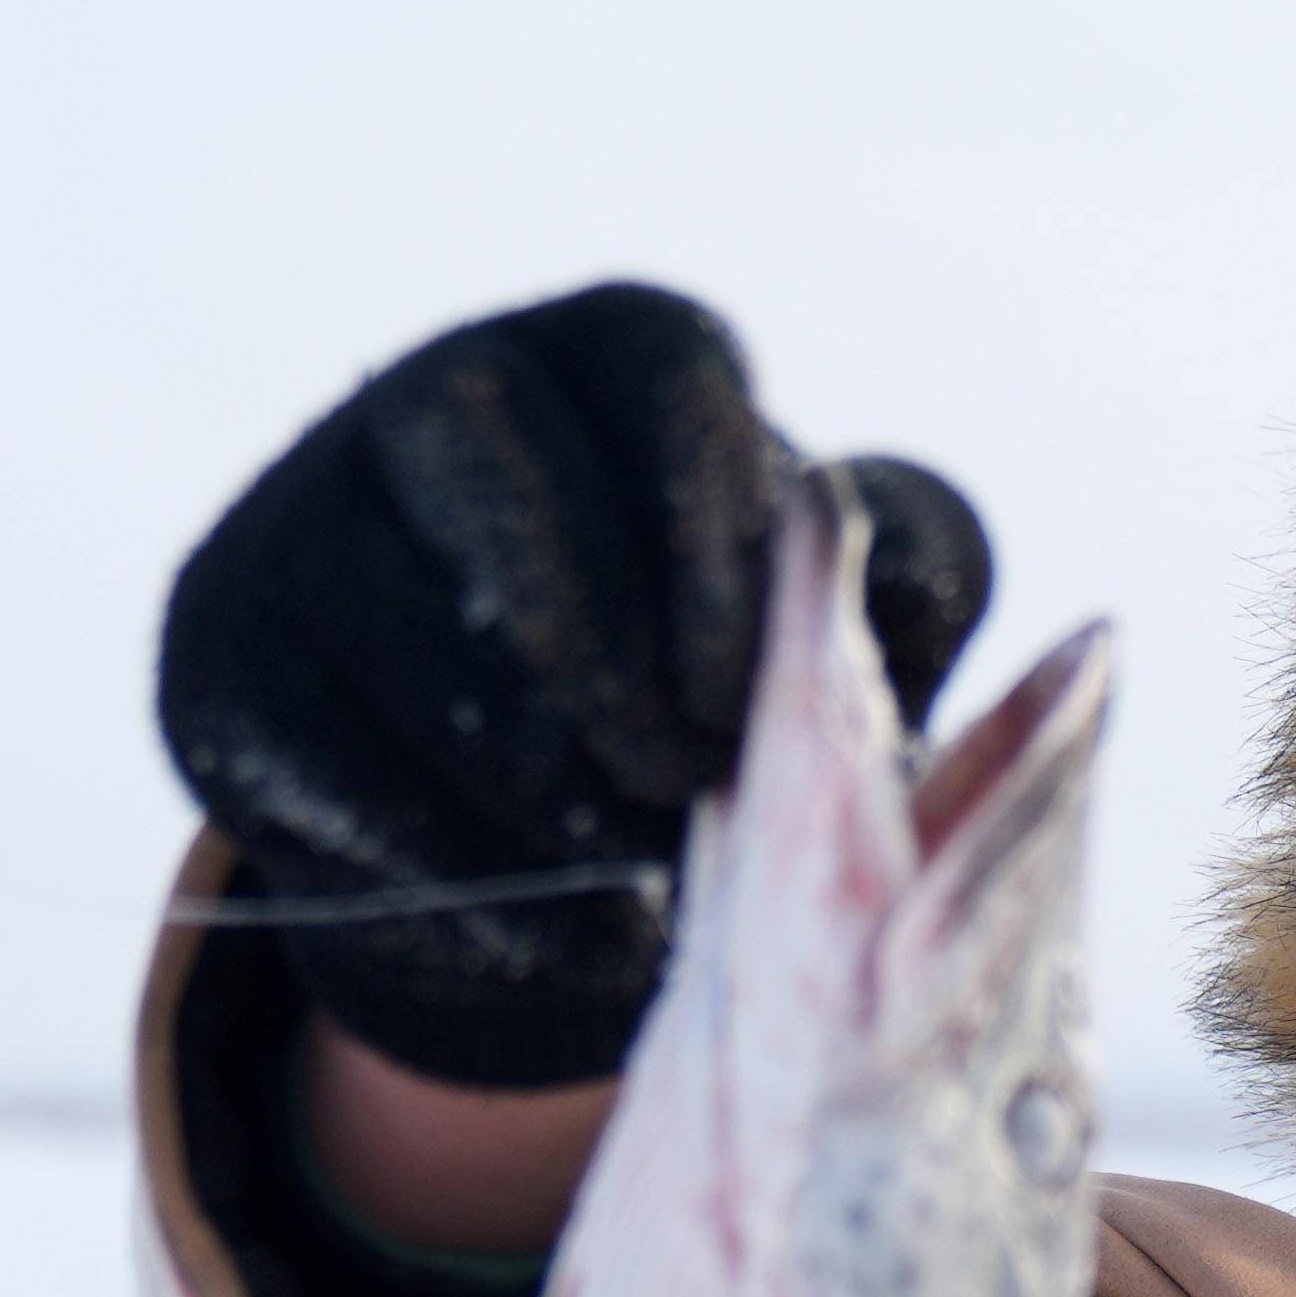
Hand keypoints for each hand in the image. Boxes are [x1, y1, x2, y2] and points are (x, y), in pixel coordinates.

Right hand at [157, 282, 994, 1089]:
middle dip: (607, 662)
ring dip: (536, 786)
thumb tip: (1073, 653)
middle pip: (498, 482)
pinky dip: (454, 882)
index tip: (761, 684)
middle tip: (682, 792)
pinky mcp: (221, 668)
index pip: (667, 382)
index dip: (718, 533)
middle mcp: (438, 401)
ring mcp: (305, 524)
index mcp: (614, 362)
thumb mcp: (833, 637)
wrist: (533, 805)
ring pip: (400, 637)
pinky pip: (320, 775)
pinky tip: (559, 934)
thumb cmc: (722, 691)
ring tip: (635, 875)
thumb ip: (905, 614)